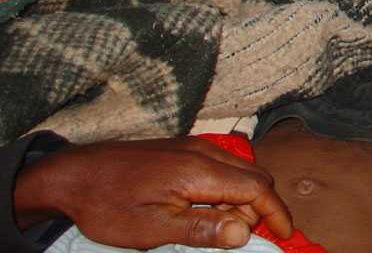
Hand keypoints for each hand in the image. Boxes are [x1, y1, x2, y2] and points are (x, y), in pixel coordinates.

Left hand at [15, 137, 291, 249]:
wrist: (73, 175)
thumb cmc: (109, 205)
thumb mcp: (153, 229)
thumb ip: (202, 229)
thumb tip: (244, 232)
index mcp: (200, 171)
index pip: (256, 188)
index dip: (275, 212)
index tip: (285, 235)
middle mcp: (204, 151)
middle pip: (255, 175)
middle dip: (260, 207)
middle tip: (241, 238)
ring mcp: (193, 146)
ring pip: (240, 169)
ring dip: (243, 198)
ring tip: (219, 227)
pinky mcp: (183, 148)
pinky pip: (222, 165)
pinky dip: (227, 187)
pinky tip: (205, 208)